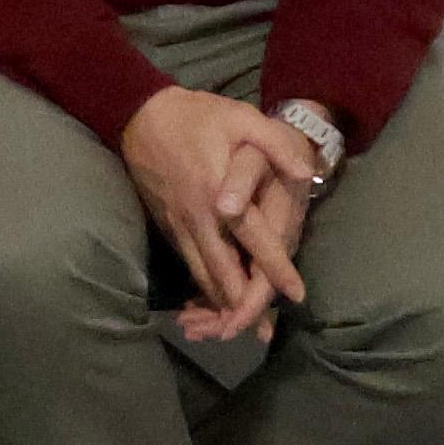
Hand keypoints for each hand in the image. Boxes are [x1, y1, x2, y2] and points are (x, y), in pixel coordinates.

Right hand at [118, 79, 321, 344]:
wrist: (138, 114)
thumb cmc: (197, 116)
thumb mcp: (242, 117)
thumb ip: (275, 144)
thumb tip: (304, 174)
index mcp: (218, 193)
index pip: (254, 240)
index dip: (276, 269)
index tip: (297, 295)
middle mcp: (197, 218)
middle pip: (222, 274)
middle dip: (243, 306)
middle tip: (264, 330)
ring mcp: (178, 225)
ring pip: (201, 275)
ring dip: (221, 304)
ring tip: (241, 328)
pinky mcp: (166, 226)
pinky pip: (188, 265)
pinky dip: (202, 288)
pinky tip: (215, 301)